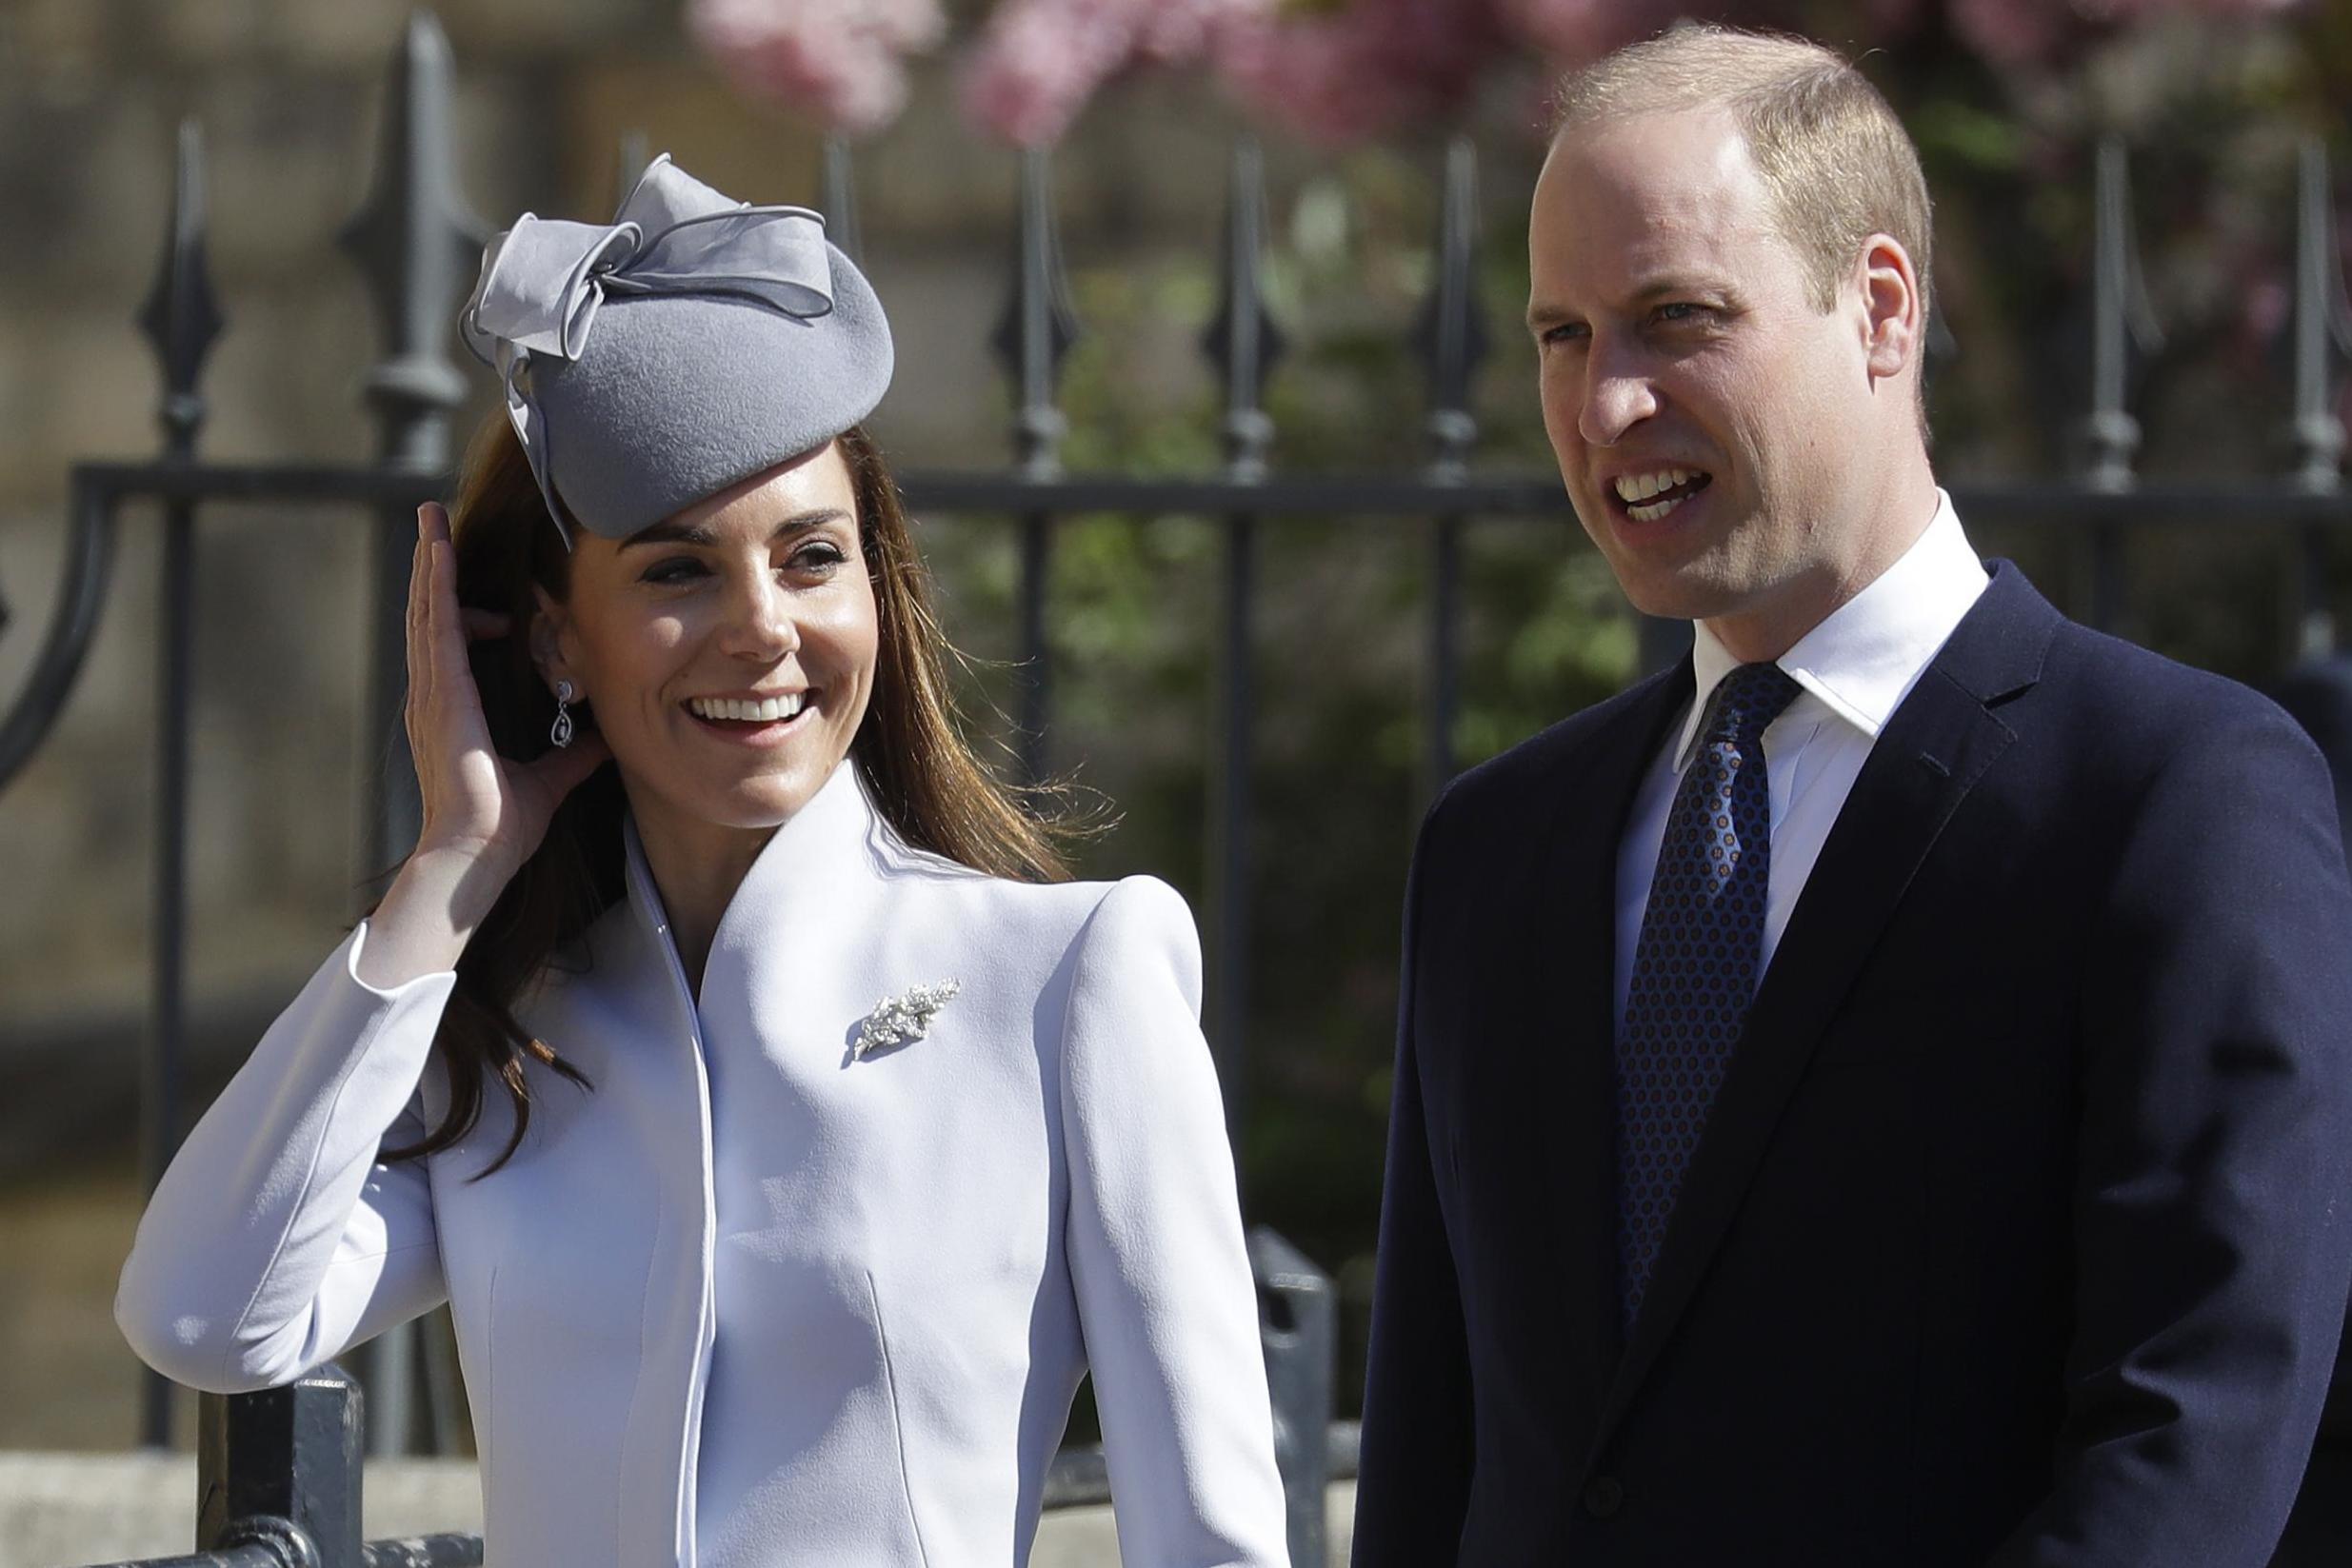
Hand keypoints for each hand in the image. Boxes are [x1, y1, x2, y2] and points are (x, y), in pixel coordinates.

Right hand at [403, 501, 609, 894]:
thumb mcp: (549, 779)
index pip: (454, 643)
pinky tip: (441, 553)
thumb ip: (572, 754)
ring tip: (431, 520)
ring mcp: (431, 693)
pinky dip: (437, 587)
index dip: (465, 609)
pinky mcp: (440, 695)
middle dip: (434, 568)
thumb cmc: (502, 827)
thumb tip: (600, 736)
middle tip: (433, 522)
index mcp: (453, 711)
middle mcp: (434, 696)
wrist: (476, 855)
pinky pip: (437, 627)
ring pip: (427, 612)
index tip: (496, 597)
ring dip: (431, 563)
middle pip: (430, 615)